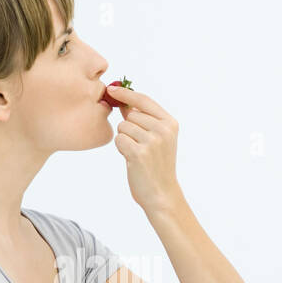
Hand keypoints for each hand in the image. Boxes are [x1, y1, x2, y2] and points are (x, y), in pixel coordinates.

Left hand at [109, 84, 181, 212]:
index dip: (126, 93)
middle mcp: (163, 130)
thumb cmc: (156, 166)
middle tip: (139, 145)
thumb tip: (124, 102)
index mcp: (170, 123)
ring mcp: (152, 141)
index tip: (111, 89)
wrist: (161, 193)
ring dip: (125, 139)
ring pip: (123, 127)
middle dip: (128, 127)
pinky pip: (119, 139)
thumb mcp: (158, 138)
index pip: (144, 100)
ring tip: (136, 153)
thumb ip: (144, 119)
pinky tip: (131, 159)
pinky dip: (121, 148)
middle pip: (131, 115)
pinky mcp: (139, 153)